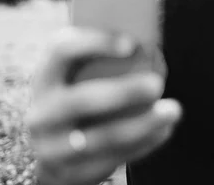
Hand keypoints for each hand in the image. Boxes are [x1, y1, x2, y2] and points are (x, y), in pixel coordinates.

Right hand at [26, 27, 181, 184]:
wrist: (51, 150)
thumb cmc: (78, 95)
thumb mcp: (77, 74)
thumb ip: (103, 58)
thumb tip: (152, 42)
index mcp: (45, 77)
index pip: (61, 51)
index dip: (94, 43)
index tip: (131, 44)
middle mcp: (41, 112)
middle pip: (81, 100)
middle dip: (123, 92)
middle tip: (157, 84)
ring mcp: (52, 146)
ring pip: (100, 137)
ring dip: (142, 124)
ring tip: (173, 110)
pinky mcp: (69, 172)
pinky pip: (111, 159)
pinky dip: (142, 144)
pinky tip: (163, 130)